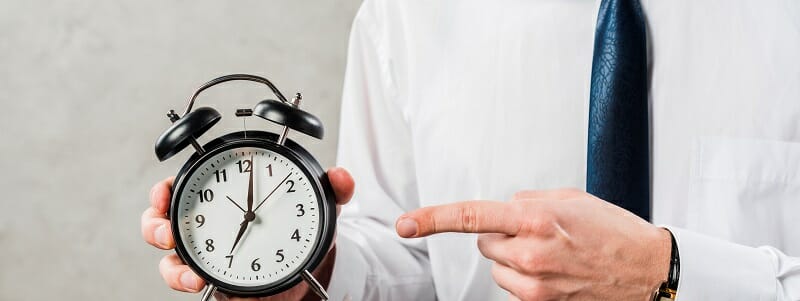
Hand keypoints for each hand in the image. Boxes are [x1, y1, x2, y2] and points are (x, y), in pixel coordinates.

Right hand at [142, 167, 354, 299]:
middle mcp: (204, 221)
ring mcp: (203, 251)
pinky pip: (186, 278)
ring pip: (168, 256)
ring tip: (190, 274)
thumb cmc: (300, 227)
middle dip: (155, 224)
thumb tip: (341, 176)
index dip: (166, 186)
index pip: (186, 183)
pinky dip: (186, 281)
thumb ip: (331, 189)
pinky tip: (200, 283)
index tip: (166, 189)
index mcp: (221, 193)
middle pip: (161, 217)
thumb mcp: (316, 205)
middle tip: (169, 232)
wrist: (304, 265)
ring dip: (172, 266)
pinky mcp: (209, 276)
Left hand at [396, 188, 670, 300]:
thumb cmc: (613, 231)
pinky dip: (526, 277)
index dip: (432, 219)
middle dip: (503, 235)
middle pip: (484, 242)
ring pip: (497, 267)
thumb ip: (526, 201)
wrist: (646, 269)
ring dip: (514, 258)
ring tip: (552, 254)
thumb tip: (503, 210)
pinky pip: (514, 285)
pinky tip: (556, 271)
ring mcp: (535, 284)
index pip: (471, 216)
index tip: (406, 224)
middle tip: (539, 233)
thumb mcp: (569, 198)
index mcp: (535, 218)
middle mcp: (530, 253)